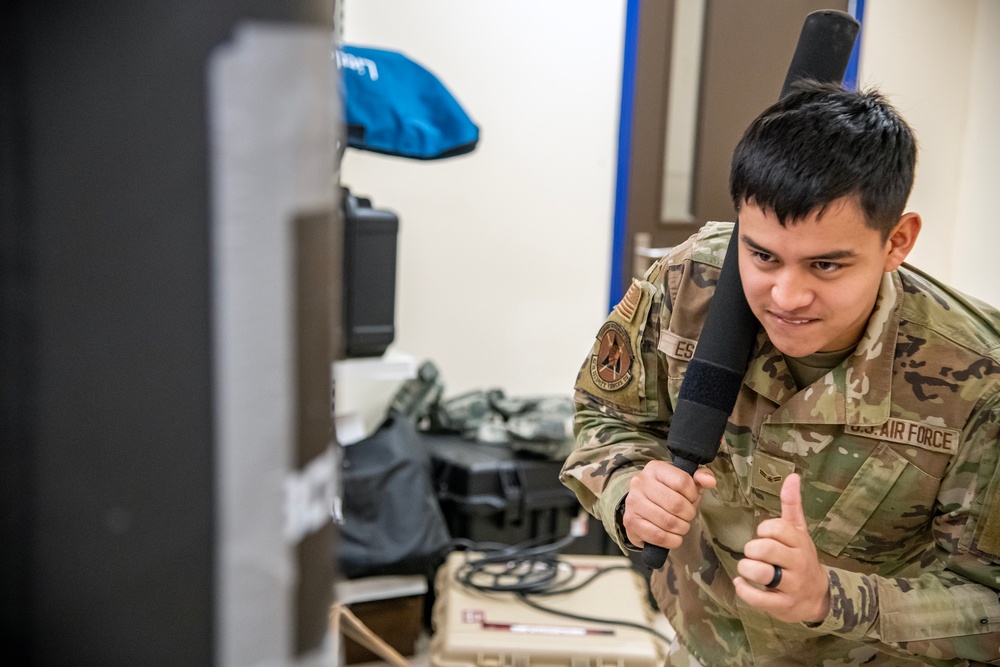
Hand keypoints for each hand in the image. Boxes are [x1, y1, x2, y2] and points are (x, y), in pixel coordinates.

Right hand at [623, 461, 715, 549]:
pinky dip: (672, 540)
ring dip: (681, 528)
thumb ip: (700, 477)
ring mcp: (633, 502)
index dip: (693, 495)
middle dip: (688, 514)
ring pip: (667, 521)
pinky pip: (657, 535)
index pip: (682, 481)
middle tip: (687, 516)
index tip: (691, 499)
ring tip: (681, 526)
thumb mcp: (685, 482)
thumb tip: (710, 481)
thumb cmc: (669, 493)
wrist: (644, 509)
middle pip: (676, 503)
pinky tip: (674, 537)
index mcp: (655, 468)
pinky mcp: (630, 522)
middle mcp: (640, 482)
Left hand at [734, 473, 830, 623]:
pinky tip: (740, 583)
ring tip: (748, 569)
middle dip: (752, 550)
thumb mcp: (799, 531)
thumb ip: (792, 505)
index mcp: (799, 542)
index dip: (764, 530)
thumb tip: (792, 476)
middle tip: (754, 554)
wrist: (817, 597)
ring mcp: (791, 585)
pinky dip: (743, 590)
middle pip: (765, 549)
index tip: (764, 535)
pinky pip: (758, 598)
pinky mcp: (782, 605)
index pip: (776, 528)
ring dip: (746, 569)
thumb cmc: (801, 558)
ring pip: (760, 572)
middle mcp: (797, 563)